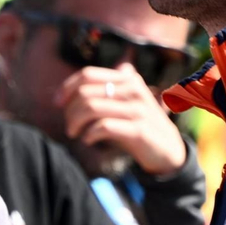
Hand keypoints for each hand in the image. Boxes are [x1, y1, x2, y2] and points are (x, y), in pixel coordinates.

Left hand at [57, 66, 186, 176]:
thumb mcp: (123, 103)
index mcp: (128, 79)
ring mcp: (137, 109)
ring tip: (74, 133)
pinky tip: (87, 140)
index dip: (68, 87)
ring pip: (91, 108)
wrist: (168, 150)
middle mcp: (133, 89)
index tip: (57, 103)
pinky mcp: (138, 129)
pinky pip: (104, 127)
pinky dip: (89, 134)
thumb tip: (71, 87)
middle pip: (86, 92)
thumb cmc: (137, 126)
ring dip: (75, 122)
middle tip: (69, 126)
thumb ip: (104, 91)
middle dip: (70, 110)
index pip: (89, 74)